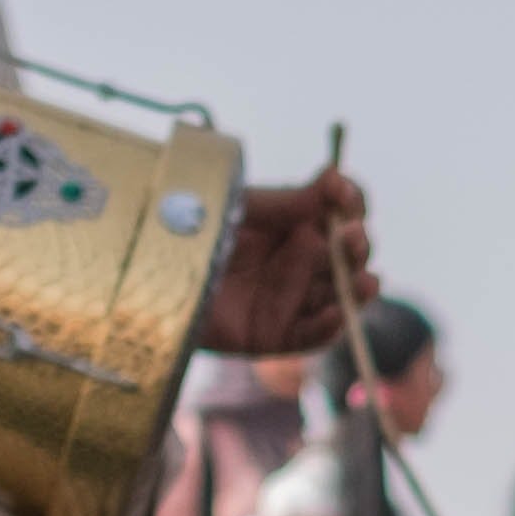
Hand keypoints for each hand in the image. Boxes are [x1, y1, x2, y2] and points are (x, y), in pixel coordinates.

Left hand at [201, 170, 372, 356]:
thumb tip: (336, 178)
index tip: (344, 194)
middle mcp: (297, 261)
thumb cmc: (193, 231)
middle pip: (346, 255)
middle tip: (350, 237)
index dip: (350, 203)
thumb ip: (290, 200)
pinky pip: (310, 336)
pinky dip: (329, 328)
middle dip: (356, 246)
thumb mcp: (242, 208)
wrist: (149, 271)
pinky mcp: (273, 335)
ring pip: (339, 296)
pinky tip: (337, 314)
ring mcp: (288, 299)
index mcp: (292, 223)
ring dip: (358, 289)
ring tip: (365, 281)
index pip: (338, 213)